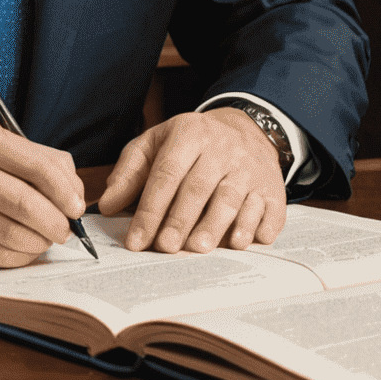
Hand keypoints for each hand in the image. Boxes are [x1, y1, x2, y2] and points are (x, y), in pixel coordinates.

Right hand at [0, 122, 85, 269]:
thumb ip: (27, 157)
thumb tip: (74, 188)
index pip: (39, 166)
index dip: (67, 191)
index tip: (76, 205)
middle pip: (30, 206)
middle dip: (58, 224)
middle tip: (64, 229)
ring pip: (16, 237)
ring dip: (40, 244)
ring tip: (42, 238)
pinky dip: (17, 256)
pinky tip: (18, 248)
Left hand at [96, 107, 286, 253]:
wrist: (245, 131)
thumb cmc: (191, 144)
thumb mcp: (155, 144)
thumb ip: (129, 172)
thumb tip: (107, 204)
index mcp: (189, 134)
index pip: (166, 174)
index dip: (150, 210)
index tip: (136, 240)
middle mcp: (222, 148)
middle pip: (198, 188)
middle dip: (180, 220)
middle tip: (165, 247)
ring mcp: (250, 168)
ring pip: (231, 198)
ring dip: (214, 226)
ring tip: (197, 248)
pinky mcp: (273, 188)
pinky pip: (267, 209)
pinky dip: (255, 228)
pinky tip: (240, 242)